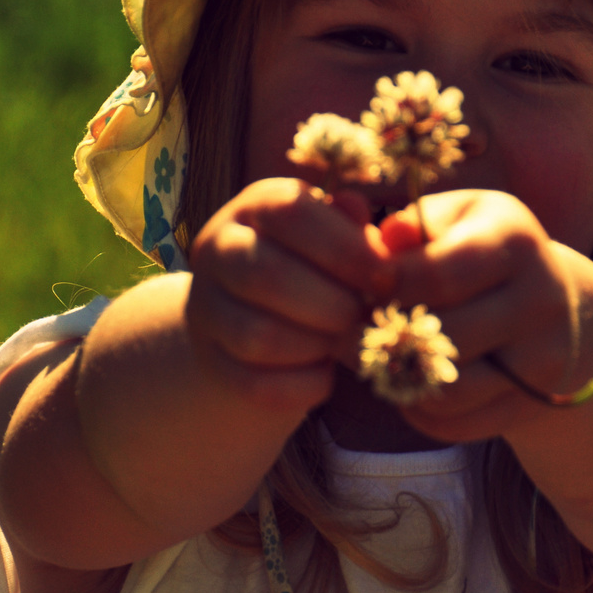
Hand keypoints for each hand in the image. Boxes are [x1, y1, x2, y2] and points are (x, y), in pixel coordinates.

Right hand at [186, 178, 393, 417]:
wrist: (260, 323)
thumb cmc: (317, 270)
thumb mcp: (337, 239)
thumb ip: (358, 232)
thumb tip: (378, 229)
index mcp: (256, 206)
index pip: (292, 213)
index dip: (346, 248)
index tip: (386, 276)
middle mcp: (219, 249)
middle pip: (267, 276)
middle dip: (333, 304)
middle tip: (362, 316)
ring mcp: (206, 307)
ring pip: (259, 336)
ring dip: (317, 346)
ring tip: (341, 342)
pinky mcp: (210, 362)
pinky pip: (256, 384)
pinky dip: (302, 386)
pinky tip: (324, 374)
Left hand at [381, 189, 587, 441]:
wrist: (554, 302)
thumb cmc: (483, 250)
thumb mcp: (455, 218)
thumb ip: (412, 225)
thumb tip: (377, 245)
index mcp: (515, 242)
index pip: (434, 276)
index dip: (384, 286)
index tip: (365, 286)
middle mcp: (542, 300)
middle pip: (441, 338)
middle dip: (385, 337)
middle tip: (355, 331)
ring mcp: (545, 357)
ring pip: (447, 391)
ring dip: (400, 379)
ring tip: (379, 357)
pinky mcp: (535, 402)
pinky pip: (456, 424)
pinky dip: (418, 411)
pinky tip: (409, 383)